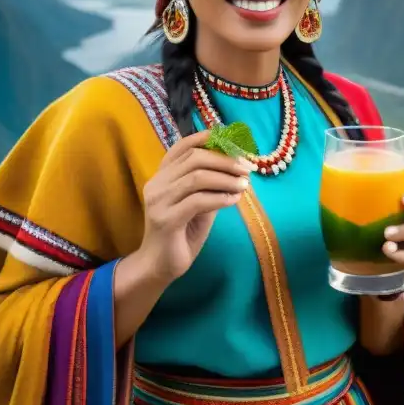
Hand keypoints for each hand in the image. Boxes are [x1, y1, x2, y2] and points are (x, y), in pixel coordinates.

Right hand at [135, 130, 252, 284]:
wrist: (160, 266)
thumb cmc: (182, 232)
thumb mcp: (198, 203)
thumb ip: (210, 185)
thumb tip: (238, 167)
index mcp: (162, 175)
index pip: (183, 146)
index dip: (207, 138)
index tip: (233, 140)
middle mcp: (157, 184)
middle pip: (194, 158)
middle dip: (225, 160)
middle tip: (247, 169)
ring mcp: (159, 201)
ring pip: (197, 177)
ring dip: (226, 178)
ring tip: (244, 185)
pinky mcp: (166, 220)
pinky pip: (198, 201)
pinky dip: (221, 197)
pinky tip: (234, 199)